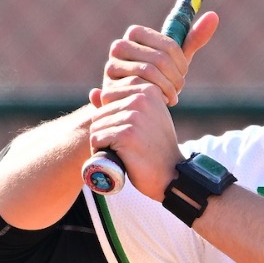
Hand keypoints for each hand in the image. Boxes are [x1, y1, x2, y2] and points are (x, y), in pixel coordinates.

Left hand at [87, 84, 182, 200]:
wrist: (170, 172)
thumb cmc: (155, 145)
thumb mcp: (144, 117)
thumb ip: (120, 102)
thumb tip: (93, 92)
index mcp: (147, 89)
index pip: (108, 95)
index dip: (112, 115)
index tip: (130, 129)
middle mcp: (141, 98)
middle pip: (100, 111)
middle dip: (106, 130)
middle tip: (125, 144)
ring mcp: (134, 116)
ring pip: (96, 126)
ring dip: (103, 142)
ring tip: (121, 151)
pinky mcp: (126, 134)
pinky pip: (97, 139)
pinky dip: (101, 152)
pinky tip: (116, 157)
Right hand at [90, 12, 219, 108]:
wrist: (135, 104)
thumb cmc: (160, 76)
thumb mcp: (177, 59)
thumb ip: (194, 38)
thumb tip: (214, 16)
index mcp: (135, 33)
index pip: (168, 44)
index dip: (181, 62)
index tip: (184, 73)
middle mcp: (118, 47)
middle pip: (159, 59)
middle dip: (175, 78)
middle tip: (178, 89)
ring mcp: (110, 67)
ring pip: (149, 74)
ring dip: (167, 89)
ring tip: (172, 97)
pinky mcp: (108, 89)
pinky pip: (139, 92)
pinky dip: (155, 99)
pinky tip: (158, 104)